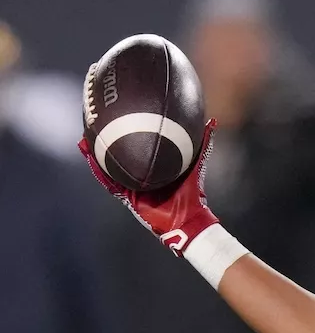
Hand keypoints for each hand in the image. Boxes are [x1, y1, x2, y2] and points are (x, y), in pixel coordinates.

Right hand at [77, 119, 219, 254]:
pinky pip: (109, 180)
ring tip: (85, 136)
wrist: (185, 219)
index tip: (123, 112)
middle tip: (96, 119)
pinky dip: (98, 168)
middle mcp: (141, 173)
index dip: (130, 131)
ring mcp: (131, 184)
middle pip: (121, 152)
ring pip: (109, 166)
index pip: (139, 145)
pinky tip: (90, 155)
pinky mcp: (126, 195)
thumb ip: (203, 143)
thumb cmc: (192, 193)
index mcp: (155, 165)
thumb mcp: (196, 163)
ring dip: (96, 152)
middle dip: (108, 138)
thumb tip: (210, 121)